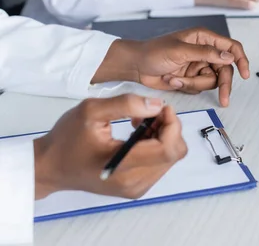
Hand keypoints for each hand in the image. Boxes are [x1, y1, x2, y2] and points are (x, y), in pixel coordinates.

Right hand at [33, 95, 186, 199]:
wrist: (50, 167)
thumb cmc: (67, 139)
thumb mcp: (91, 111)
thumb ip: (126, 104)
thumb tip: (157, 106)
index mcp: (123, 167)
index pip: (168, 148)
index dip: (172, 124)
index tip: (160, 108)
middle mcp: (134, 182)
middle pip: (174, 152)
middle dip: (168, 128)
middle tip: (148, 113)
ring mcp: (136, 188)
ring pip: (170, 157)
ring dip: (162, 135)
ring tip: (138, 123)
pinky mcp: (136, 187)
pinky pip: (160, 163)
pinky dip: (156, 145)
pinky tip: (138, 134)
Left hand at [92, 28, 250, 105]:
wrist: (135, 66)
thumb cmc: (153, 52)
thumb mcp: (180, 50)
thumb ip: (207, 53)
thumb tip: (229, 56)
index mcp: (204, 38)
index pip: (231, 47)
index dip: (241, 60)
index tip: (245, 74)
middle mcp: (205, 51)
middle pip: (225, 70)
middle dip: (222, 84)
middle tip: (224, 99)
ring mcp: (198, 65)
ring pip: (212, 81)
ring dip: (194, 84)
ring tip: (175, 79)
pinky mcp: (191, 78)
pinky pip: (199, 87)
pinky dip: (186, 86)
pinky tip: (172, 80)